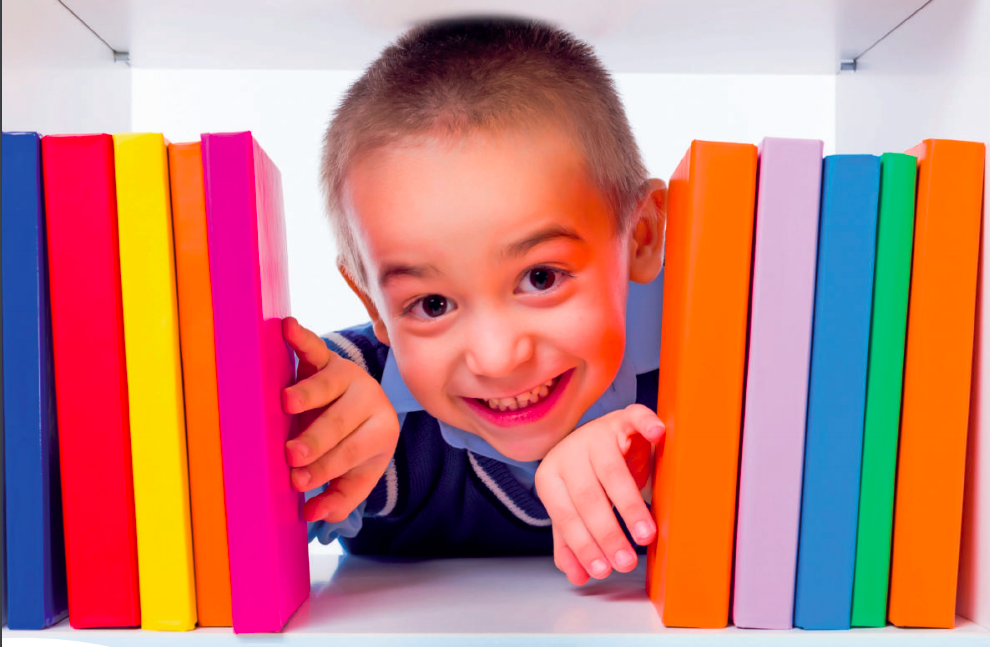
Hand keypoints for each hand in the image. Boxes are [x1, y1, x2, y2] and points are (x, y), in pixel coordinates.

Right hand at [281, 316, 399, 522]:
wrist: (357, 404)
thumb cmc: (350, 445)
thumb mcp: (355, 474)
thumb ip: (340, 497)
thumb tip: (316, 515)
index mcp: (381, 432)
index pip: (353, 452)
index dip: (328, 467)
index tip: (299, 481)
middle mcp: (370, 400)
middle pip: (341, 422)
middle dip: (316, 441)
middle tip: (292, 456)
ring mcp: (348, 376)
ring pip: (328, 385)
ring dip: (307, 395)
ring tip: (286, 404)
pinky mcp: (326, 358)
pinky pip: (314, 347)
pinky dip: (301, 338)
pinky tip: (287, 328)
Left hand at [534, 404, 664, 584]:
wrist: (598, 437)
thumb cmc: (586, 477)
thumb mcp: (573, 509)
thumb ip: (572, 541)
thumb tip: (578, 575)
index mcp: (550, 475)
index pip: (565, 514)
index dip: (583, 544)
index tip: (603, 569)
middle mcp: (569, 451)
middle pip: (588, 496)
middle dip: (608, 533)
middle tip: (626, 560)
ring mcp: (597, 432)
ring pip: (612, 471)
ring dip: (629, 506)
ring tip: (645, 534)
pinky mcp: (622, 418)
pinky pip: (634, 418)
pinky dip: (646, 424)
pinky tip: (657, 435)